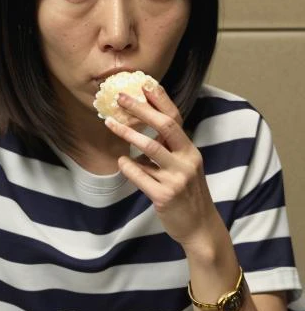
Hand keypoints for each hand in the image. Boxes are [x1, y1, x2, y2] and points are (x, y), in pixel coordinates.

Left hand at [105, 84, 218, 246]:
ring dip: (127, 133)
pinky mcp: (164, 195)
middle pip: (164, 126)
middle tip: (120, 98)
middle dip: (140, 109)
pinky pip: (140, 175)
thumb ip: (169, 149)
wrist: (199, 227)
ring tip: (110, 124)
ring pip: (150, 148)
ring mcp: (177, 178)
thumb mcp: (185, 167)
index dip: (160, 100)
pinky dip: (128, 166)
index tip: (144, 83)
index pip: (175, 118)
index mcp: (190, 151)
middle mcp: (187, 160)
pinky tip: (122, 162)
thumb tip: (144, 128)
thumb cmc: (188, 194)